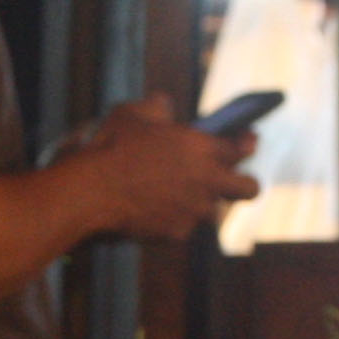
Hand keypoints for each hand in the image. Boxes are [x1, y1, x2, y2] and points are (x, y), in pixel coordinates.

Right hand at [82, 96, 258, 240]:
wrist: (89, 192)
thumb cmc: (111, 147)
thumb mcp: (133, 113)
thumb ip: (158, 107)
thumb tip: (165, 105)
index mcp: (203, 148)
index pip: (241, 147)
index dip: (246, 143)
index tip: (246, 141)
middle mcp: (207, 182)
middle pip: (248, 189)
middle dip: (243, 183)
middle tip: (227, 178)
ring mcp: (194, 212)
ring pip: (211, 210)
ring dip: (200, 203)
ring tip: (176, 194)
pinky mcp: (177, 234)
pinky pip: (183, 226)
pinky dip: (172, 219)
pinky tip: (151, 210)